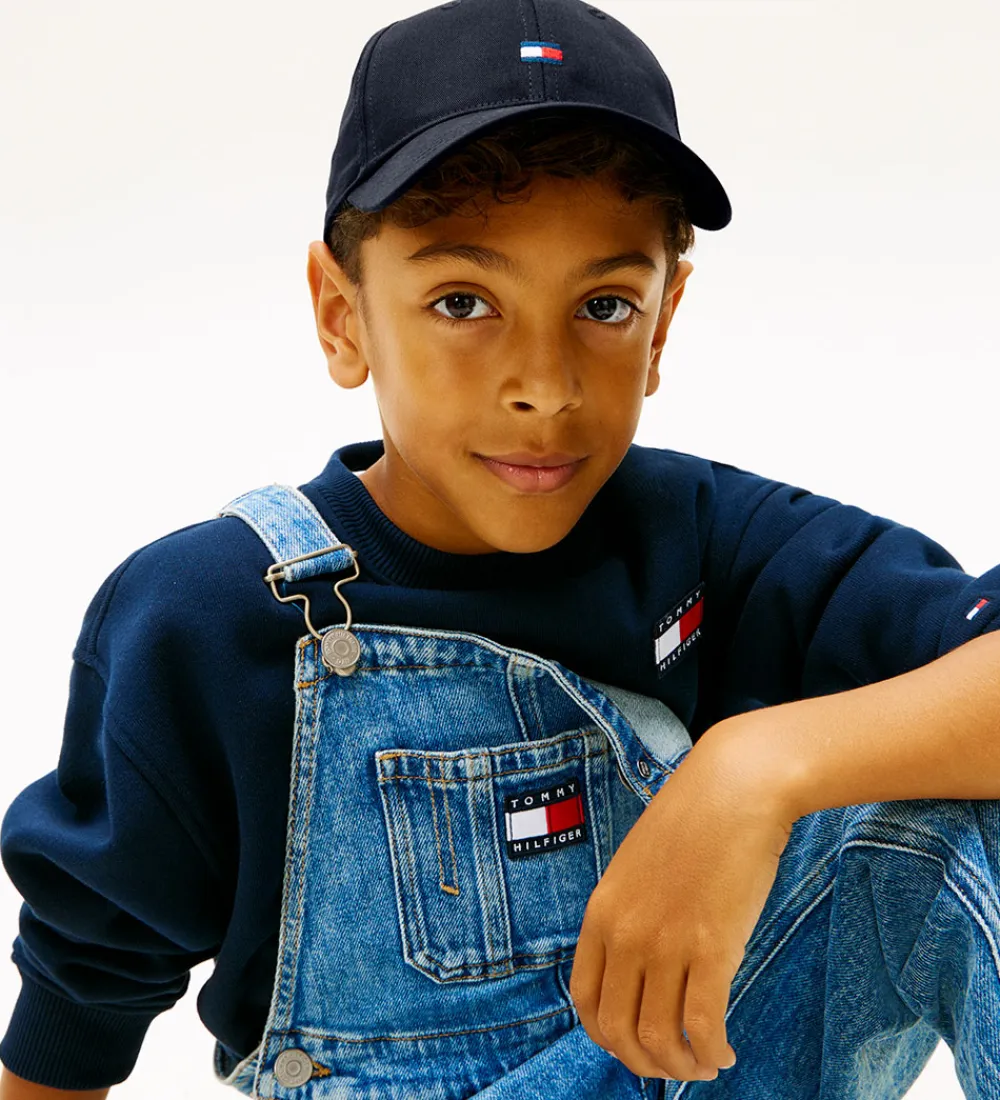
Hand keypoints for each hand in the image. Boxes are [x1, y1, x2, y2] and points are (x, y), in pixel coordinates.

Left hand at [569, 723, 795, 1081]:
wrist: (734, 788)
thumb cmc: (692, 823)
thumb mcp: (637, 867)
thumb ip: (629, 914)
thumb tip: (638, 967)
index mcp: (601, 911)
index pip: (584, 999)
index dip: (606, 1035)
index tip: (633, 1043)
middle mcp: (625, 933)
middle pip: (617, 1029)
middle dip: (645, 1062)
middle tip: (672, 1064)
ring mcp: (666, 941)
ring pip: (659, 1037)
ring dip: (680, 1065)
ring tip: (703, 1063)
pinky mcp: (712, 947)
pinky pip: (702, 1026)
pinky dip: (711, 1052)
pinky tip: (724, 1052)